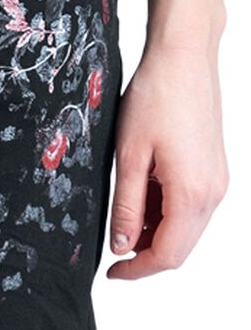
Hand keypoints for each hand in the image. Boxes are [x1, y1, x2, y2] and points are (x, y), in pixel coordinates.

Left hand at [107, 40, 227, 278]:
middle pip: (180, 248)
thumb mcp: (129, 157)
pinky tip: (144, 195)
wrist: (185, 57)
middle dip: (146, 257)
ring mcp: (217, 181)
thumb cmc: (157, 96)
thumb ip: (127, 207)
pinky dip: (167, 213)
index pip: (166, 255)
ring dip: (156, 234)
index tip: (112, 272)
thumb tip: (122, 247)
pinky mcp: (214, 170)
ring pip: (186, 230)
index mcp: (191, 194)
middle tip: (114, 252)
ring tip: (125, 215)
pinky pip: (191, 208)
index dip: (137, 271)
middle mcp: (212, 193)